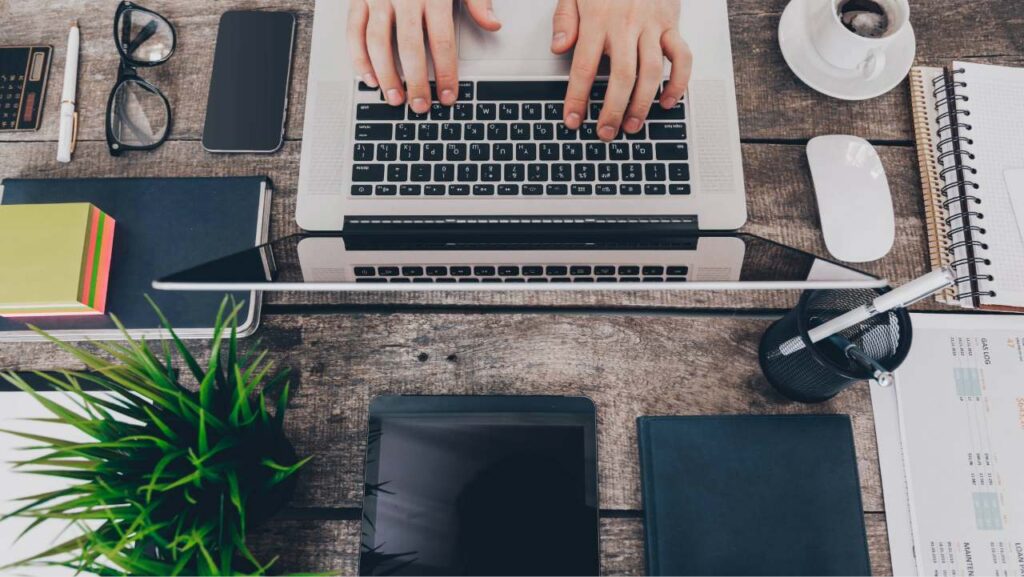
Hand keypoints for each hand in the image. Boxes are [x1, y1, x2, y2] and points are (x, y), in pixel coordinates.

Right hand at [348, 0, 501, 113]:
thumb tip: (493, 24)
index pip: (442, 41)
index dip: (446, 72)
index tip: (449, 95)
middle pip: (410, 47)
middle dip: (416, 81)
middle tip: (421, 106)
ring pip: (378, 42)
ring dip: (386, 74)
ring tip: (395, 98)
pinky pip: (354, 31)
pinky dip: (359, 57)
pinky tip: (369, 78)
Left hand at [551, 0, 691, 141]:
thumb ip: (564, 20)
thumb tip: (559, 48)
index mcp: (597, 19)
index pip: (583, 67)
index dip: (577, 98)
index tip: (572, 120)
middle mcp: (626, 25)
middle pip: (622, 76)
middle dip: (612, 109)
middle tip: (605, 132)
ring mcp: (652, 26)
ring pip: (652, 71)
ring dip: (643, 103)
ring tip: (632, 125)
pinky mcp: (672, 25)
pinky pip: (682, 57)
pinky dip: (678, 82)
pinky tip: (667, 101)